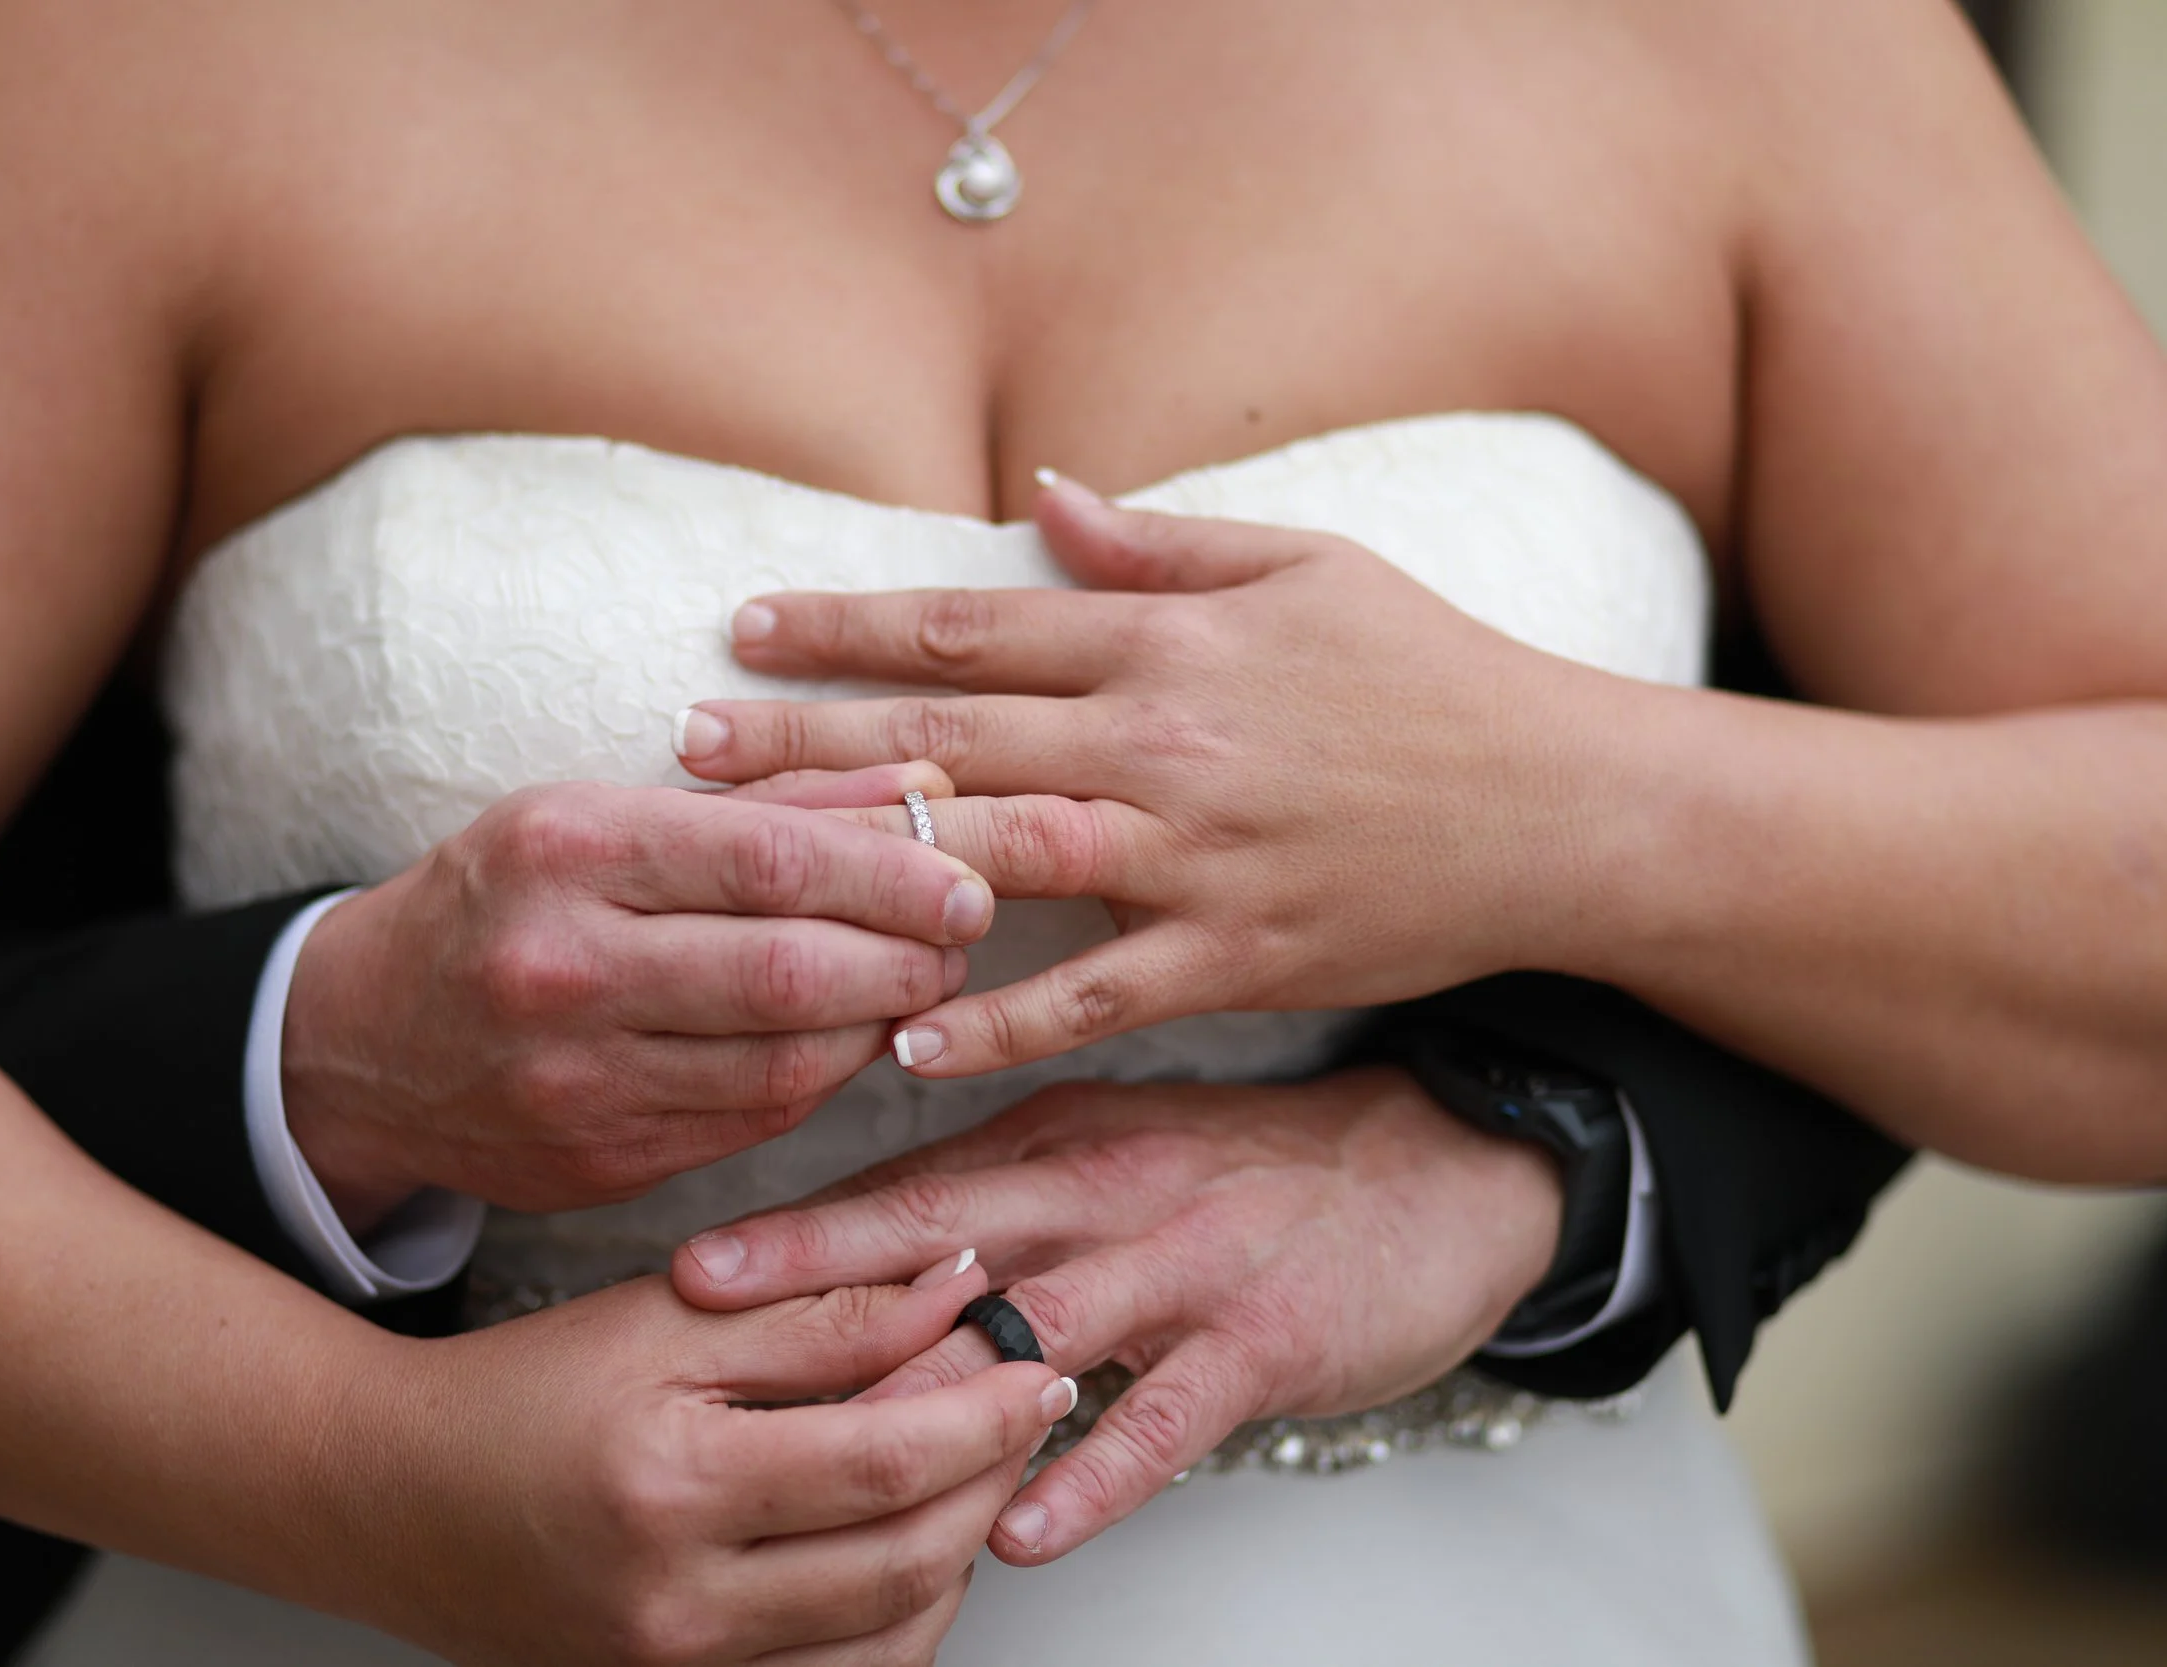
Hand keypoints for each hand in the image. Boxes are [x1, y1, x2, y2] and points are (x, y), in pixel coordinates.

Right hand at [283, 765, 995, 1224]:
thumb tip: (921, 786)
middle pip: (790, 971)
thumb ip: (772, 801)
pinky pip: (754, 1120)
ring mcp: (578, 1079)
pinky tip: (849, 1040)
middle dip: (906, 956)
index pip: (770, 860)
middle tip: (964, 935)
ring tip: (920, 984)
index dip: (892, 875)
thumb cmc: (505, 899)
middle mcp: (564, 967)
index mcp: (566, 848)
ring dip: (879, 1025)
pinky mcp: (600, 1160)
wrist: (362, 1044)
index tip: (967, 879)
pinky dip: (822, 1079)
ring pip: (785, 1060)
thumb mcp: (605, 813)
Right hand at [328, 1256, 1071, 1663]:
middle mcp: (683, 1603)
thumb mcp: (667, 1318)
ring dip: (958, 1547)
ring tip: (969, 1461)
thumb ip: (818, 1309)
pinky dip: (897, 1613)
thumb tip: (954, 1288)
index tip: (1032, 1359)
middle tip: (1023, 1401)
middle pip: (909, 1560)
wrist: (396, 1495)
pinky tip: (905, 1538)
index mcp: (676, 1486)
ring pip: (892, 1635)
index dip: (984, 1409)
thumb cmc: (520, 1393)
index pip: (886, 1460)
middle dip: (992, 1475)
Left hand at [671, 476, 1622, 1077]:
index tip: (744, 629)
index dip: (847, 628)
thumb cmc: (1431, 674)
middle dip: (805, 742)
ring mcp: (1192, 857)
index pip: (972, 629)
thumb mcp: (1308, 569)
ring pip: (993, 856)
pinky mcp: (1230, 958)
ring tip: (749, 876)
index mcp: (1170, 642)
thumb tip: (1040, 502)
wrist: (1560, 806)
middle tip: (687, 750)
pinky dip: (993, 1020)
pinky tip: (897, 1042)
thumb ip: (1161, 545)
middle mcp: (1163, 743)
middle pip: (948, 739)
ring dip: (862, 866)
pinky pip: (1088, 998)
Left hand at [672, 1069, 1560, 1565]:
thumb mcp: (1117, 1144)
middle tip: (707, 1310)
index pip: (909, 1183)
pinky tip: (1022, 1529)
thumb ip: (998, 1184)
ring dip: (935, 1388)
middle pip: (945, 1236)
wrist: (1436, 1165)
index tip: (688, 1262)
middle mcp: (1107, 1190)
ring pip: (1041, 1328)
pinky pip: (1163, 1417)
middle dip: (820, 1277)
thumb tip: (862, 1235)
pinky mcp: (1262, 1341)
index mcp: (1062, 1141)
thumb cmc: (1250, 1167)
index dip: (798, 1227)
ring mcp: (1185, 1266)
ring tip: (834, 1445)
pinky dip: (1089, 1476)